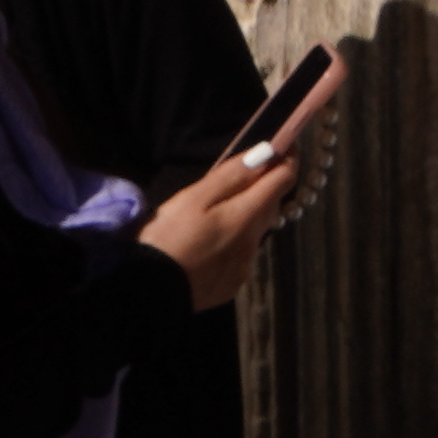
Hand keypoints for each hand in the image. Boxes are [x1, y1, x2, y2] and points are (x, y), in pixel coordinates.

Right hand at [147, 56, 344, 307]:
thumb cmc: (166, 238)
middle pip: (271, 206)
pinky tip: (210, 243)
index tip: (286, 143)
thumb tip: (266, 153)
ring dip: (249, 216)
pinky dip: (235, 242)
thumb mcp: (193, 198)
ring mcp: (244, 267)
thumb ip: (232, 176)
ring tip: (221, 210)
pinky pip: (242, 255)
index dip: (288, 158)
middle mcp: (253, 243)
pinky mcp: (231, 285)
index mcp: (246, 216)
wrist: (149, 293)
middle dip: (267, 187)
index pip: (283, 180)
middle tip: (250, 173)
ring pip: (256, 232)